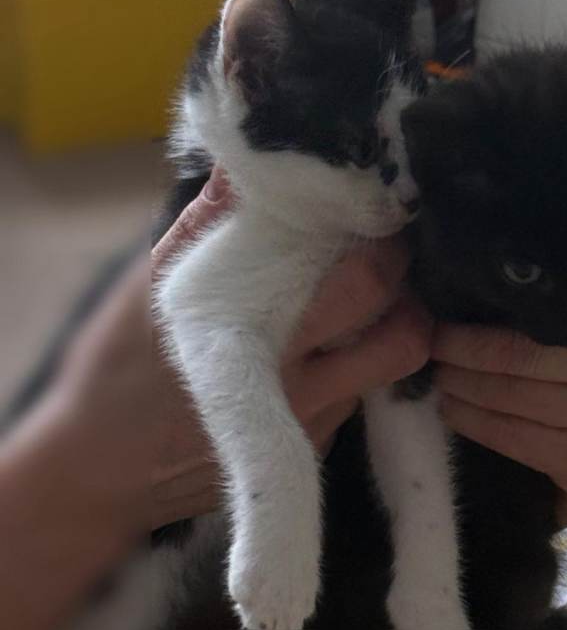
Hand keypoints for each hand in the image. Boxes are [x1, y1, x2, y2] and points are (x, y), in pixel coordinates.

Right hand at [150, 170, 431, 529]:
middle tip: (378, 254)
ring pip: (389, 367)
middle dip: (404, 288)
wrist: (99, 470)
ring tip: (354, 298)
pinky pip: (359, 394)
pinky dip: (353, 360)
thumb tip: (246, 158)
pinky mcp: (313, 450)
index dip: (382, 246)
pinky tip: (316, 344)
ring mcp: (313, 427)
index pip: (366, 286)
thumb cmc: (117, 367)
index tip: (369, 215)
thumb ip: (208, 222)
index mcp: (263, 340)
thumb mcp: (152, 285)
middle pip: (404, 336)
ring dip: (386, 326)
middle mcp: (301, 392)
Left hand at [433, 287, 566, 527]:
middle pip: (522, 359)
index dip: (499, 309)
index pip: (551, 316)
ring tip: (439, 372)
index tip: (459, 301)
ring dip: (462, 385)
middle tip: (433, 342)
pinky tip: (452, 408)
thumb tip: (518, 268)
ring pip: (511, 399)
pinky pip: (513, 438)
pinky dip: (473, 422)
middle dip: (464, 351)